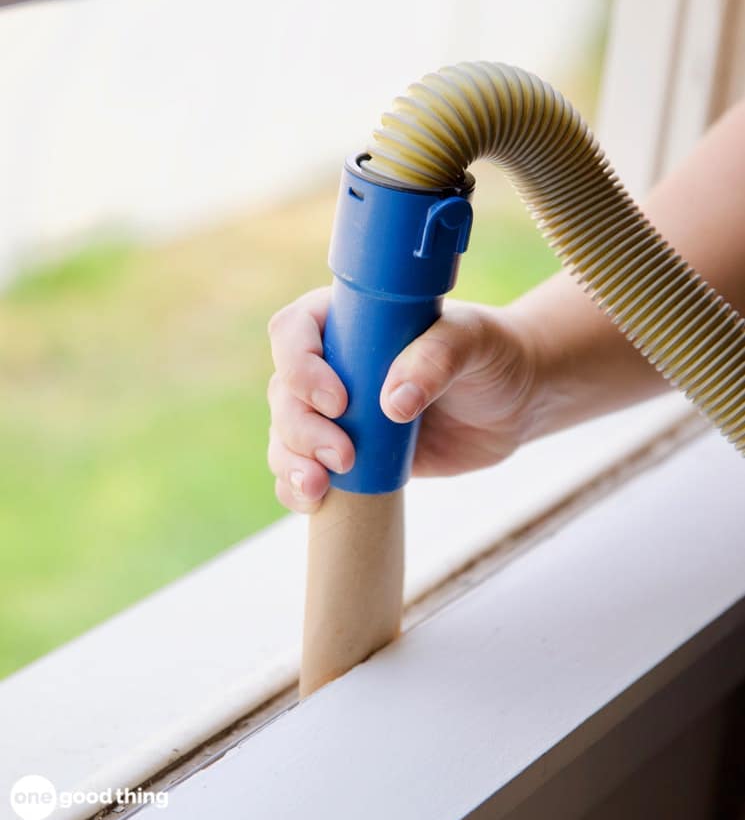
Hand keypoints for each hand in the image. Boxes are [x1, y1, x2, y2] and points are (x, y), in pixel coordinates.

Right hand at [267, 287, 538, 512]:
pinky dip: (295, 487)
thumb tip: (392, 403)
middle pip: (284, 391)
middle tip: (343, 455)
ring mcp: (336, 410)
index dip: (301, 366)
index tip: (339, 400)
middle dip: (301, 428)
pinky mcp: (346, 451)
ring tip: (320, 486)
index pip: (295, 331)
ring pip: (285, 433)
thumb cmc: (492, 356)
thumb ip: (436, 359)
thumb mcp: (474, 342)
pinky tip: (314, 500)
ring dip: (291, 461)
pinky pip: (302, 468)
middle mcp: (333, 362)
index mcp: (351, 320)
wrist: (514, 405)